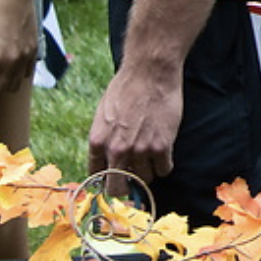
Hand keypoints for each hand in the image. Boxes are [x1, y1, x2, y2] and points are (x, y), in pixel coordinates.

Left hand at [87, 57, 181, 182]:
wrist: (150, 72)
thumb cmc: (127, 87)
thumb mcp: (104, 113)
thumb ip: (104, 138)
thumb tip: (107, 158)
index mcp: (97, 141)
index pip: (96, 175)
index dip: (106, 178)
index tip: (115, 178)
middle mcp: (116, 149)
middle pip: (118, 188)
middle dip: (125, 188)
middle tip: (133, 181)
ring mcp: (139, 150)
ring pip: (145, 179)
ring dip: (148, 171)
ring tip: (151, 154)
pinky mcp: (161, 146)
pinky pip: (163, 170)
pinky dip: (164, 164)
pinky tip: (164, 151)